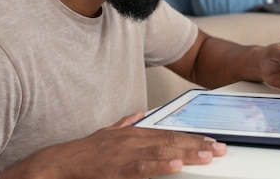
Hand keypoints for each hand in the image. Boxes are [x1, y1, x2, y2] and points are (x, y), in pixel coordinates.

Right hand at [0, 112, 226, 178]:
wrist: (59, 163)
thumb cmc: (85, 152)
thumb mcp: (108, 132)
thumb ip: (126, 123)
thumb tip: (140, 113)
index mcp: (134, 133)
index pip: (170, 134)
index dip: (192, 138)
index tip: (212, 141)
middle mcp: (133, 139)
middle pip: (172, 140)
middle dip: (198, 145)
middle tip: (220, 148)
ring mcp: (126, 152)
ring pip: (163, 151)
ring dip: (187, 153)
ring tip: (208, 155)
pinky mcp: (117, 168)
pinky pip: (143, 167)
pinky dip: (161, 165)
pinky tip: (176, 166)